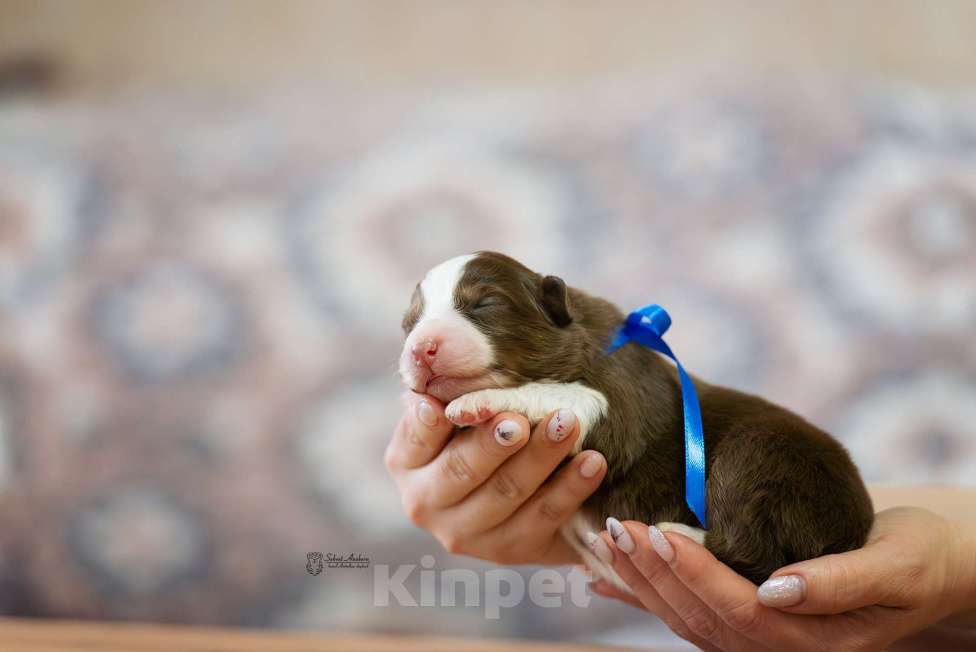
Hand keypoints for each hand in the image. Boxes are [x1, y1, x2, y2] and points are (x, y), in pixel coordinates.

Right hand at [385, 393, 607, 563]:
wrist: (511, 493)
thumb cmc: (477, 432)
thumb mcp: (457, 413)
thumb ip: (453, 394)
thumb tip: (448, 359)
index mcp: (406, 462)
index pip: (415, 439)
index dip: (430, 425)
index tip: (444, 408)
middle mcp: (426, 503)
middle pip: (463, 470)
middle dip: (495, 443)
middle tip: (521, 419)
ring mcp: (466, 534)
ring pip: (507, 493)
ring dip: (541, 457)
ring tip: (568, 424)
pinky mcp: (510, 550)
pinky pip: (545, 517)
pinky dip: (571, 487)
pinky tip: (592, 461)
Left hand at [589, 507, 975, 650]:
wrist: (925, 567)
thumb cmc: (917, 559)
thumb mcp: (897, 566)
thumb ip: (841, 581)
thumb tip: (779, 589)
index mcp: (815, 642)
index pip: (741, 611)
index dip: (696, 574)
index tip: (659, 533)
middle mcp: (781, 649)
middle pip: (702, 616)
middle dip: (655, 573)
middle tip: (617, 526)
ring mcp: (760, 642)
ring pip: (686, 618)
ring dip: (642, 582)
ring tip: (606, 540)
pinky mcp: (746, 624)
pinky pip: (687, 614)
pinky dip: (643, 596)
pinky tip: (603, 579)